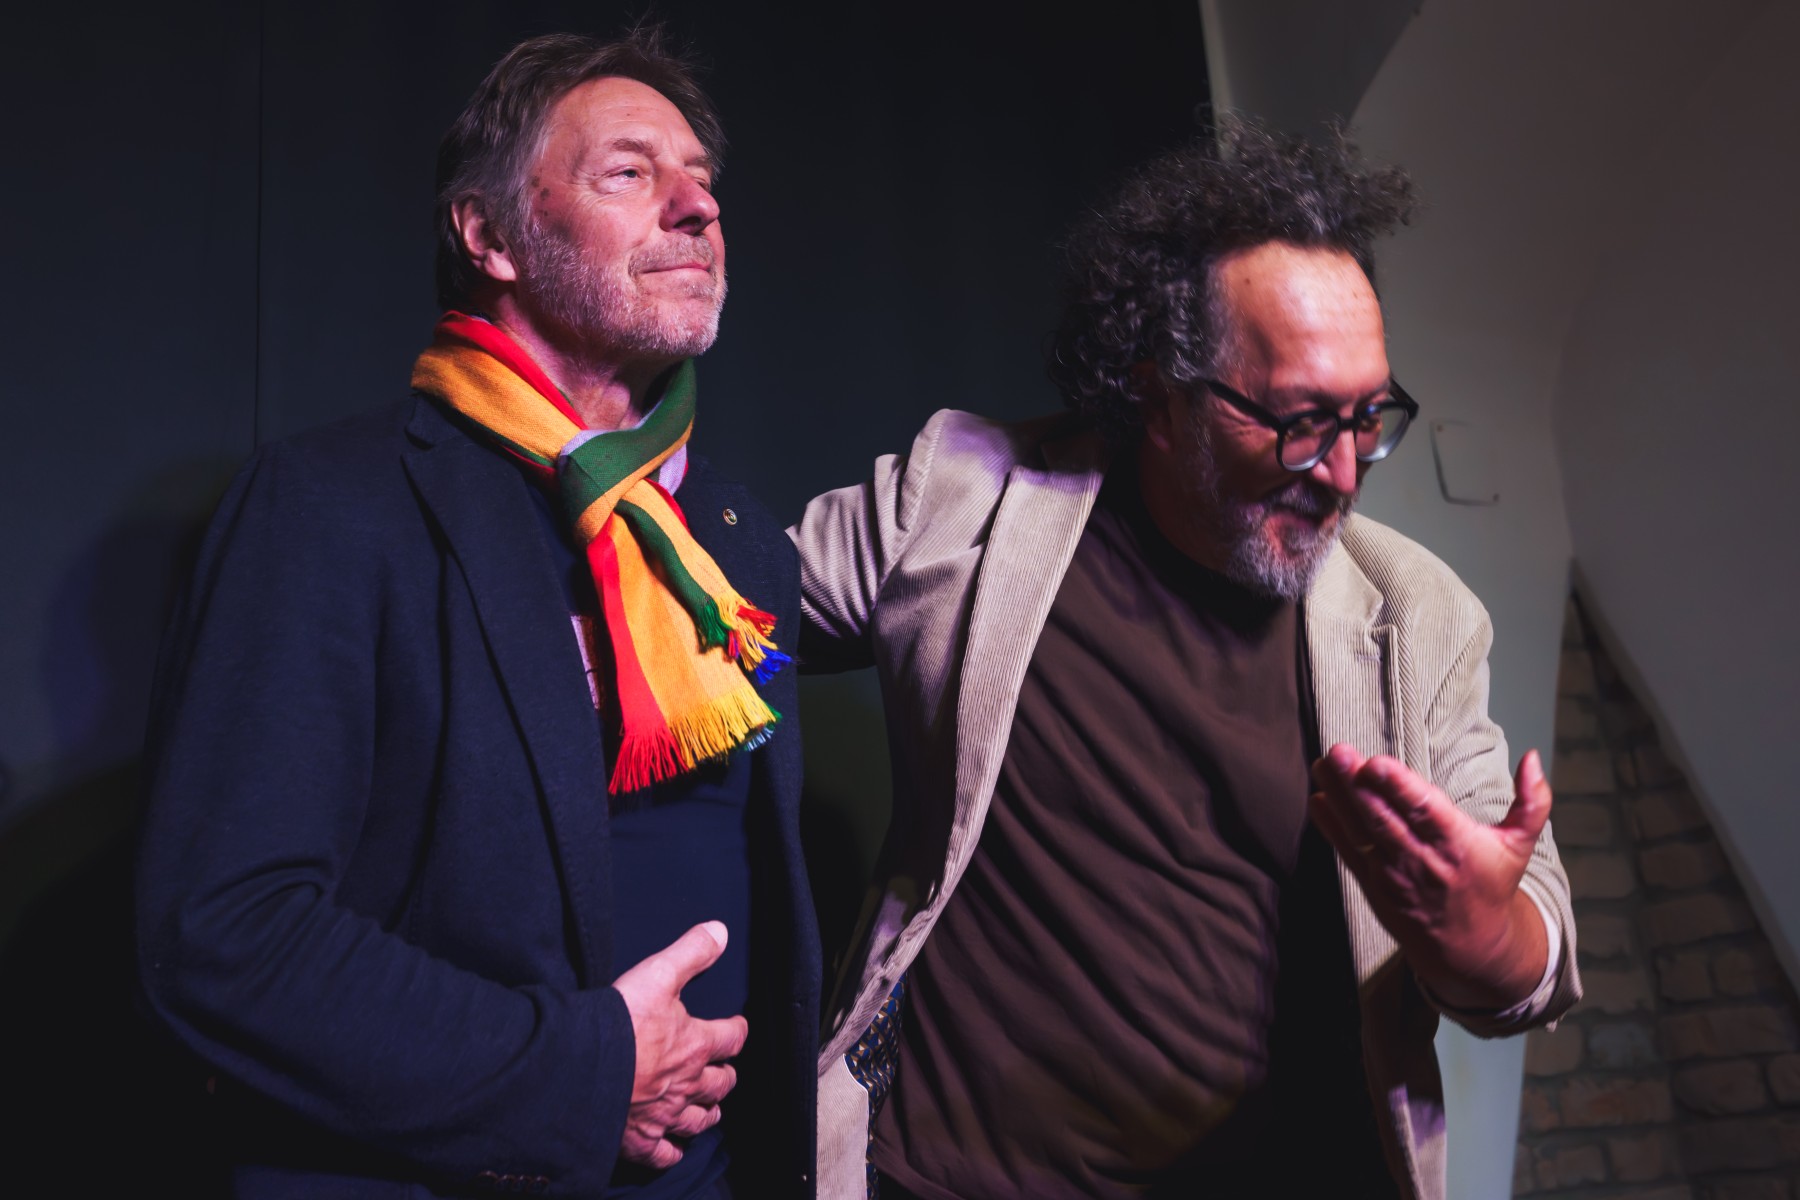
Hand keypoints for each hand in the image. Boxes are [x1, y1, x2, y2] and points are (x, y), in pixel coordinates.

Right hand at [612, 921, 747, 1168]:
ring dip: (706, 1112)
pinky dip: (671, 1152)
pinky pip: (663, 1154)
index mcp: (695, 1045)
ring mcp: (664, 1115)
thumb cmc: (620, 1022)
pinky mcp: (639, 1139)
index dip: (737, 1030)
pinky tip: (672, 1150)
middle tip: (724, 1072)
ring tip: (710, 1109)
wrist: (579, 1069)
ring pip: (698, 1120)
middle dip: (724, 1076)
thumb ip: (691, 952)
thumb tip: (720, 931)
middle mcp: (686, 1084)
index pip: (731, 1037)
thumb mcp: (658, 974)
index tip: (737, 1026)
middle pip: (718, 1084)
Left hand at [1308, 744, 1550, 1009]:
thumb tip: (1532, 757)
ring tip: (1322, 765)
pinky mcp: (1373, 886)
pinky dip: (1331, 827)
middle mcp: (1422, 860)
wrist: (1470, 946)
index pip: (1425, 812)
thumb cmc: (1491, 884)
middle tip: (1338, 752)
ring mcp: (1393, 875)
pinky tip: (1317, 799)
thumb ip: (1532, 802)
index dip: (1399, 787)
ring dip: (1339, 797)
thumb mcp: (1520, 845)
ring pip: (1361, 832)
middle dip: (1358, 786)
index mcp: (1458, 845)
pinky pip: (1348, 853)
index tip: (1376, 763)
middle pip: (1384, 819)